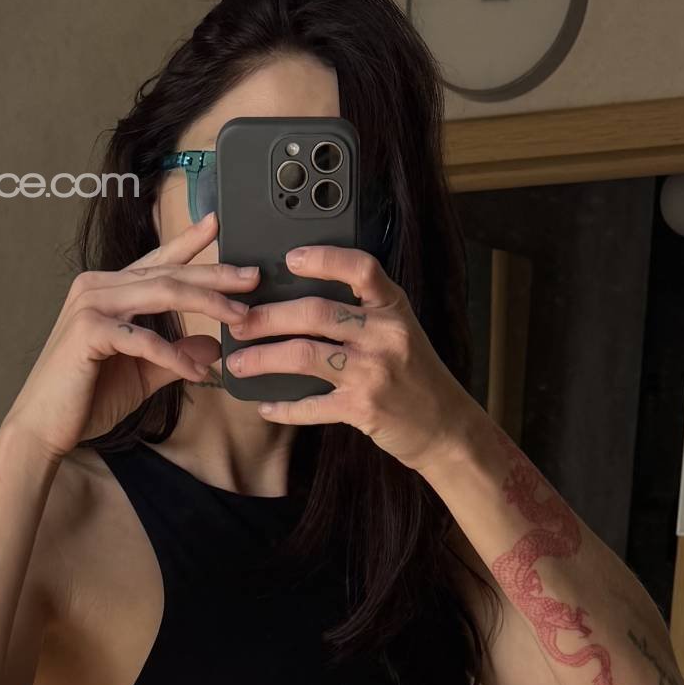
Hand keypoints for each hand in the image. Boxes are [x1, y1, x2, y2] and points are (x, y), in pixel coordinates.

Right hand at [6, 213, 256, 459]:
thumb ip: (176, 354)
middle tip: (253, 276)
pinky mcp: (88, 332)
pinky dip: (174, 355)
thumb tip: (214, 346)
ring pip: (162, 293)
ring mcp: (90, 306)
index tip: (219, 224)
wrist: (45, 427)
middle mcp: (97, 287)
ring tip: (241, 319)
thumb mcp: (144, 372)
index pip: (157, 260)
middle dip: (215, 274)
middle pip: (168, 273)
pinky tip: (199, 373)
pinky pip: (144, 337)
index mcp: (108, 290)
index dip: (189, 241)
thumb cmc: (88, 398)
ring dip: (207, 304)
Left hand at [223, 247, 468, 472]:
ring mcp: (373, 372)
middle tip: (238, 321)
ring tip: (238, 363)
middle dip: (267, 316)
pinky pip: (311, 406)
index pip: (360, 268)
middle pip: (316, 312)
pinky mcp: (363, 408)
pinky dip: (283, 408)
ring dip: (262, 358)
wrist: (446, 426)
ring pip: (304, 355)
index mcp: (393, 309)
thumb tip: (301, 300)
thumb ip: (364, 313)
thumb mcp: (401, 331)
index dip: (323, 258)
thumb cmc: (416, 375)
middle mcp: (384, 335)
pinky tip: (264, 406)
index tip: (289, 258)